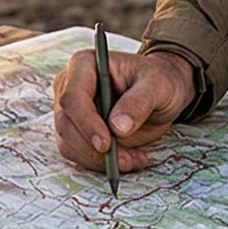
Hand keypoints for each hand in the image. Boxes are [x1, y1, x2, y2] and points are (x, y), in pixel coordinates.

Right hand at [53, 48, 194, 172]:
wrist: (160, 93)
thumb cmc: (158, 80)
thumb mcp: (158, 85)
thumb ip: (139, 102)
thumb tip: (117, 128)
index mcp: (85, 64)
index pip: (72, 97)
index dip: (86, 123)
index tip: (106, 144)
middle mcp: (70, 86)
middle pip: (67, 124)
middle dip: (94, 149)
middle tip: (126, 160)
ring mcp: (71, 111)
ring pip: (69, 143)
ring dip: (98, 160)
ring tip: (133, 160)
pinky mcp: (77, 131)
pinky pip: (79, 154)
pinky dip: (100, 163)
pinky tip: (128, 159)